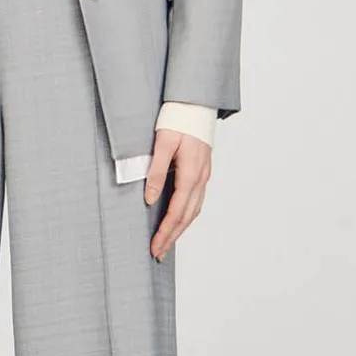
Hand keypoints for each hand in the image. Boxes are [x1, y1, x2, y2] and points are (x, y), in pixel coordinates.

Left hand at [144, 128, 209, 259]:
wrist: (196, 102)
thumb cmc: (178, 119)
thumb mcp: (163, 143)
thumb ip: (157, 171)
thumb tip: (150, 199)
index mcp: (191, 173)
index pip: (177, 211)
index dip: (166, 231)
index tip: (155, 247)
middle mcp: (201, 178)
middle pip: (187, 216)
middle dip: (172, 237)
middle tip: (158, 253)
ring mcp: (204, 175)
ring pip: (194, 210)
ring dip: (180, 229)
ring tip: (166, 243)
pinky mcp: (203, 171)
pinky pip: (196, 200)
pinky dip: (187, 215)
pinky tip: (178, 220)